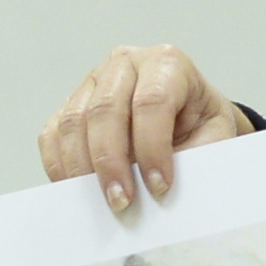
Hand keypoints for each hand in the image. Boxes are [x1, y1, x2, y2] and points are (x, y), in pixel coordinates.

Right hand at [37, 44, 252, 210]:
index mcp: (167, 63)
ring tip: (101, 202)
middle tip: (122, 202)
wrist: (189, 119)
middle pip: (105, 110)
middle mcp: (126, 63)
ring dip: (82, 169)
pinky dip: (60, 167)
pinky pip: (52, 136)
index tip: (158, 187)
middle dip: (111, 162)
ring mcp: (93, 82)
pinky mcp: (70, 105)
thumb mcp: (214, 138)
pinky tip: (78, 191)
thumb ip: (194, 160)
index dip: (152, 148)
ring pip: (73, 123)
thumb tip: (162, 196)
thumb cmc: (201, 127)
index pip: (152, 101)